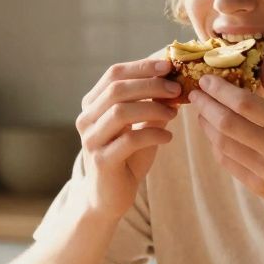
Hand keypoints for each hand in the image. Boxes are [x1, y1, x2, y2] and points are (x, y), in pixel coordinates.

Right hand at [75, 58, 180, 219]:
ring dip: (153, 108)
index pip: (114, 74)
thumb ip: (152, 105)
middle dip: (151, 85)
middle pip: (117, 90)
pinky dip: (154, 134)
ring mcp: (91, 140)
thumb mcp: (141, 127)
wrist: (108, 197)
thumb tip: (176, 82)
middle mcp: (86, 119)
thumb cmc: (126, 158)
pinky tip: (168, 137)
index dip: (142, 66)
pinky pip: (130, 140)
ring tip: (174, 113)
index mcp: (92, 105)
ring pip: (121, 112)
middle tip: (177, 89)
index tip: (169, 66)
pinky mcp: (102, 161)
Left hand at [189, 70, 263, 222]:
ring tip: (202, 112)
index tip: (206, 80)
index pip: (246, 104)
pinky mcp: (259, 187)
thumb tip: (256, 63)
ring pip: (223, 144)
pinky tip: (213, 134)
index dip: (221, 90)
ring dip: (206, 125)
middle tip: (195, 94)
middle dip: (206, 106)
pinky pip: (227, 163)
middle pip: (228, 123)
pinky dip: (216, 145)